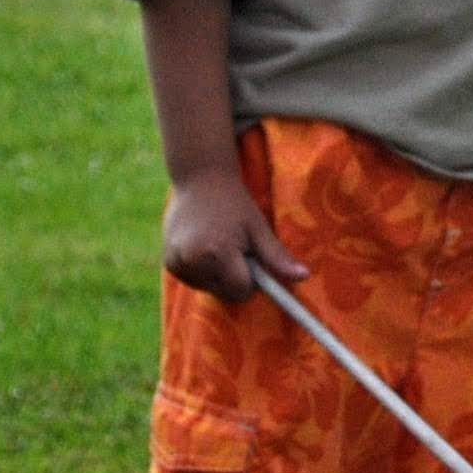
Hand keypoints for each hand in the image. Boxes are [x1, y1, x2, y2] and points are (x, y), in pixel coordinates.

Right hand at [161, 167, 309, 302]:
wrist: (200, 179)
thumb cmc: (234, 203)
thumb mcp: (258, 228)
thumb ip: (277, 257)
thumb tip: (304, 277)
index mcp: (217, 252)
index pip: (240, 290)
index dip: (253, 280)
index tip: (254, 261)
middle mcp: (192, 261)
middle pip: (224, 293)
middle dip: (235, 279)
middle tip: (236, 249)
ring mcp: (177, 262)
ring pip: (209, 288)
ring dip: (219, 276)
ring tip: (219, 244)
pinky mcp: (168, 262)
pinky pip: (194, 281)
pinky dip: (203, 272)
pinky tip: (204, 247)